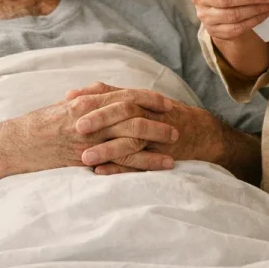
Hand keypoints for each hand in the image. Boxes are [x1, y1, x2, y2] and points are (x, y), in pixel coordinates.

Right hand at [0, 86, 178, 174]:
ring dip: (154, 146)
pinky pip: (116, 163)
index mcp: (89, 101)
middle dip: (158, 123)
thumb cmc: (41, 124)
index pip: (127, 96)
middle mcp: (92, 118)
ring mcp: (89, 139)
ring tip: (173, 152)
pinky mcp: (85, 159)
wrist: (16, 143)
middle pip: (133, 117)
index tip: (168, 103)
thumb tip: (105, 90)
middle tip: (177, 128)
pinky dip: (137, 166)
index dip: (150, 99)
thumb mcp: (66, 106)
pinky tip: (152, 170)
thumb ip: (88, 97)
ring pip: (129, 140)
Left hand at [68, 85, 226, 175]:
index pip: (115, 95)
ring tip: (84, 157)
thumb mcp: (135, 99)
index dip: (94, 99)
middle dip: (100, 120)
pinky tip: (101, 173)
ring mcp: (153, 137)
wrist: (198, 131)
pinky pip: (138, 165)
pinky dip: (120, 169)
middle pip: (123, 113)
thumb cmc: (160, 114)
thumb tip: (70, 94)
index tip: (70, 103)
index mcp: (138, 101)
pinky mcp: (158, 157)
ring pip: (130, 141)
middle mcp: (146, 115)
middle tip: (76, 128)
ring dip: (107, 149)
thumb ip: (105, 95)